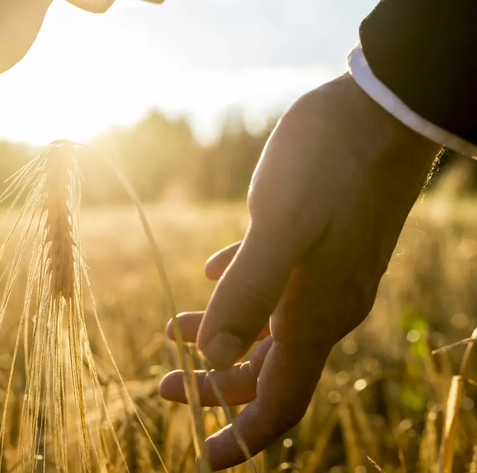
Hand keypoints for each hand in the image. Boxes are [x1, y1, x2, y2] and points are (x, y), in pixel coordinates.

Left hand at [158, 73, 441, 469]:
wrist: (383, 109)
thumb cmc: (330, 163)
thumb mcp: (281, 227)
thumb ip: (247, 292)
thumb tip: (216, 360)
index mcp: (314, 314)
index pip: (279, 400)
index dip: (242, 435)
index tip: (202, 457)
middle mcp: (324, 305)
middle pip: (266, 370)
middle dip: (214, 386)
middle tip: (162, 385)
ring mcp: (325, 274)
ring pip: (267, 328)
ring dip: (219, 336)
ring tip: (172, 330)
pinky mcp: (320, 242)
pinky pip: (273, 285)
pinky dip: (237, 292)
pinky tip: (211, 276)